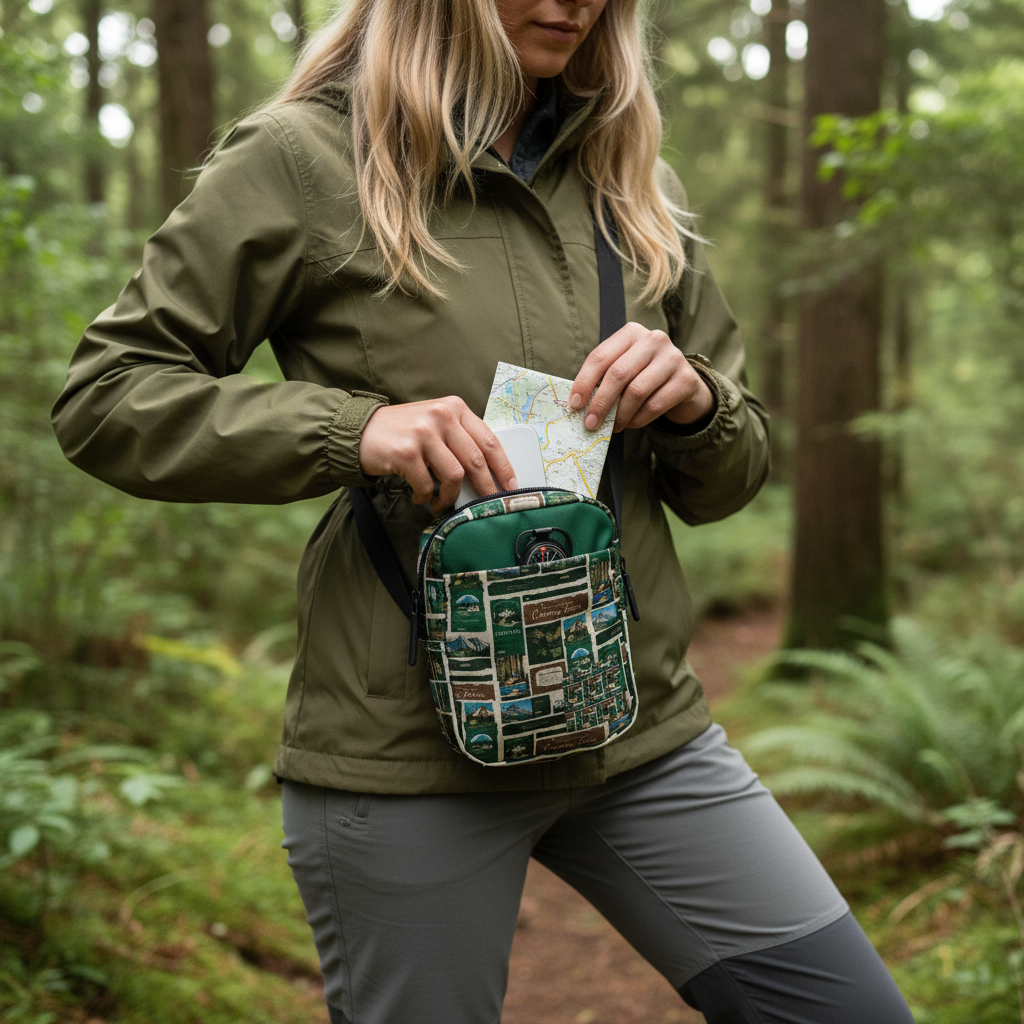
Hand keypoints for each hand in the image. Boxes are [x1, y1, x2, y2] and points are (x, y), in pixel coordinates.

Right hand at [359, 397, 517, 513]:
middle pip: (475, 459)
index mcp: (454, 408)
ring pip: (454, 475)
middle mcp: (441, 416)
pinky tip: (421, 497)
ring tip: (442, 503)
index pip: (488, 439)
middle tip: (487, 504)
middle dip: (485, 487)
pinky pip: (427, 484)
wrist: (361, 432)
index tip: (511, 484)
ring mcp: (423, 433)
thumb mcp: (435, 423)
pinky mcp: (406, 452)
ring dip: (450, 496)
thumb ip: (460, 438)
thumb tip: (489, 473)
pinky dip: (425, 497)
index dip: (503, 466)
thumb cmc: (404, 432)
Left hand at [570, 323, 714, 431]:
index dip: (584, 382)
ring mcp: (673, 357)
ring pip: (636, 391)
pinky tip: (631, 424)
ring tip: (613, 426)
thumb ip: (604, 380)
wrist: (683, 386)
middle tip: (591, 423)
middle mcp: (653, 339)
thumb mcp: (624, 370)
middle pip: (618, 373)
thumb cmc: (644, 377)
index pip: (600, 356)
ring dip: (620, 414)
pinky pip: (655, 405)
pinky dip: (638, 419)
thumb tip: (579, 404)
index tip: (574, 404)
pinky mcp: (686, 379)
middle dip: (600, 403)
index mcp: (631, 333)